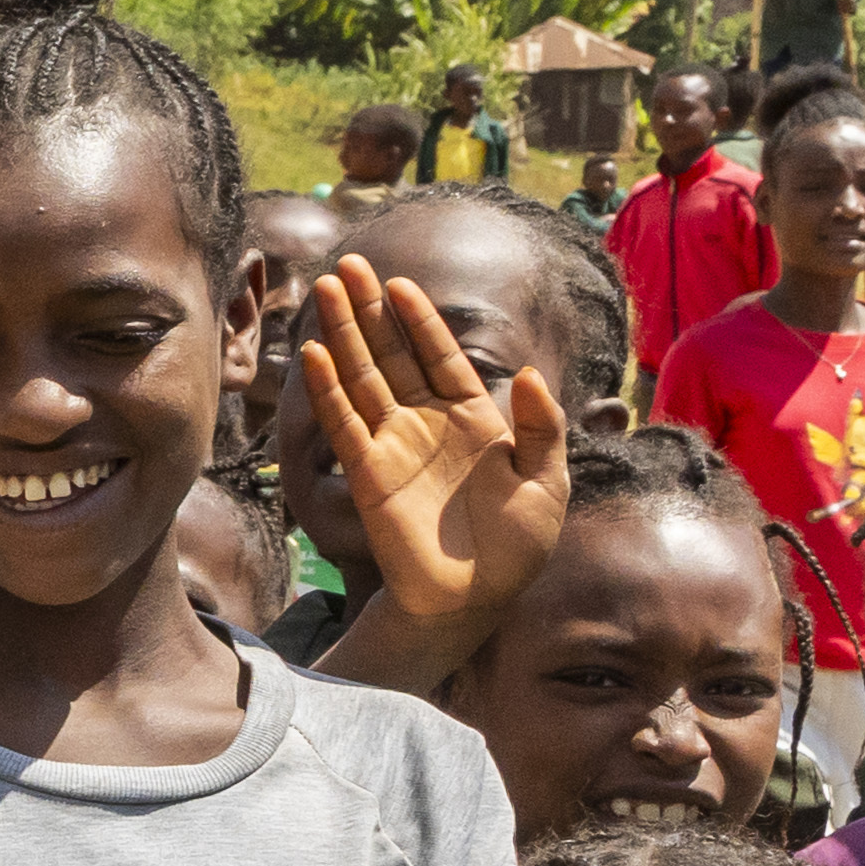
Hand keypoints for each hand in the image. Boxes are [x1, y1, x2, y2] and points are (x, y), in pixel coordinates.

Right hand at [296, 255, 565, 633]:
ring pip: (363, 377)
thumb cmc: (518, 548)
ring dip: (344, 334)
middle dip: (370, 310)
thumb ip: (543, 429)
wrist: (474, 600)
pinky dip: (328, 389)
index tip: (400, 283)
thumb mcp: (550, 484)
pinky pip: (344, 424)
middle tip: (349, 265)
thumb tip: (530, 375)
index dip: (420, 319)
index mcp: (475, 420)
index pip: (441, 356)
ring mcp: (395, 447)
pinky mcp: (368, 475)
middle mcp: (428, 425)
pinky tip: (314, 354)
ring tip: (326, 289)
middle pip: (393, 354)